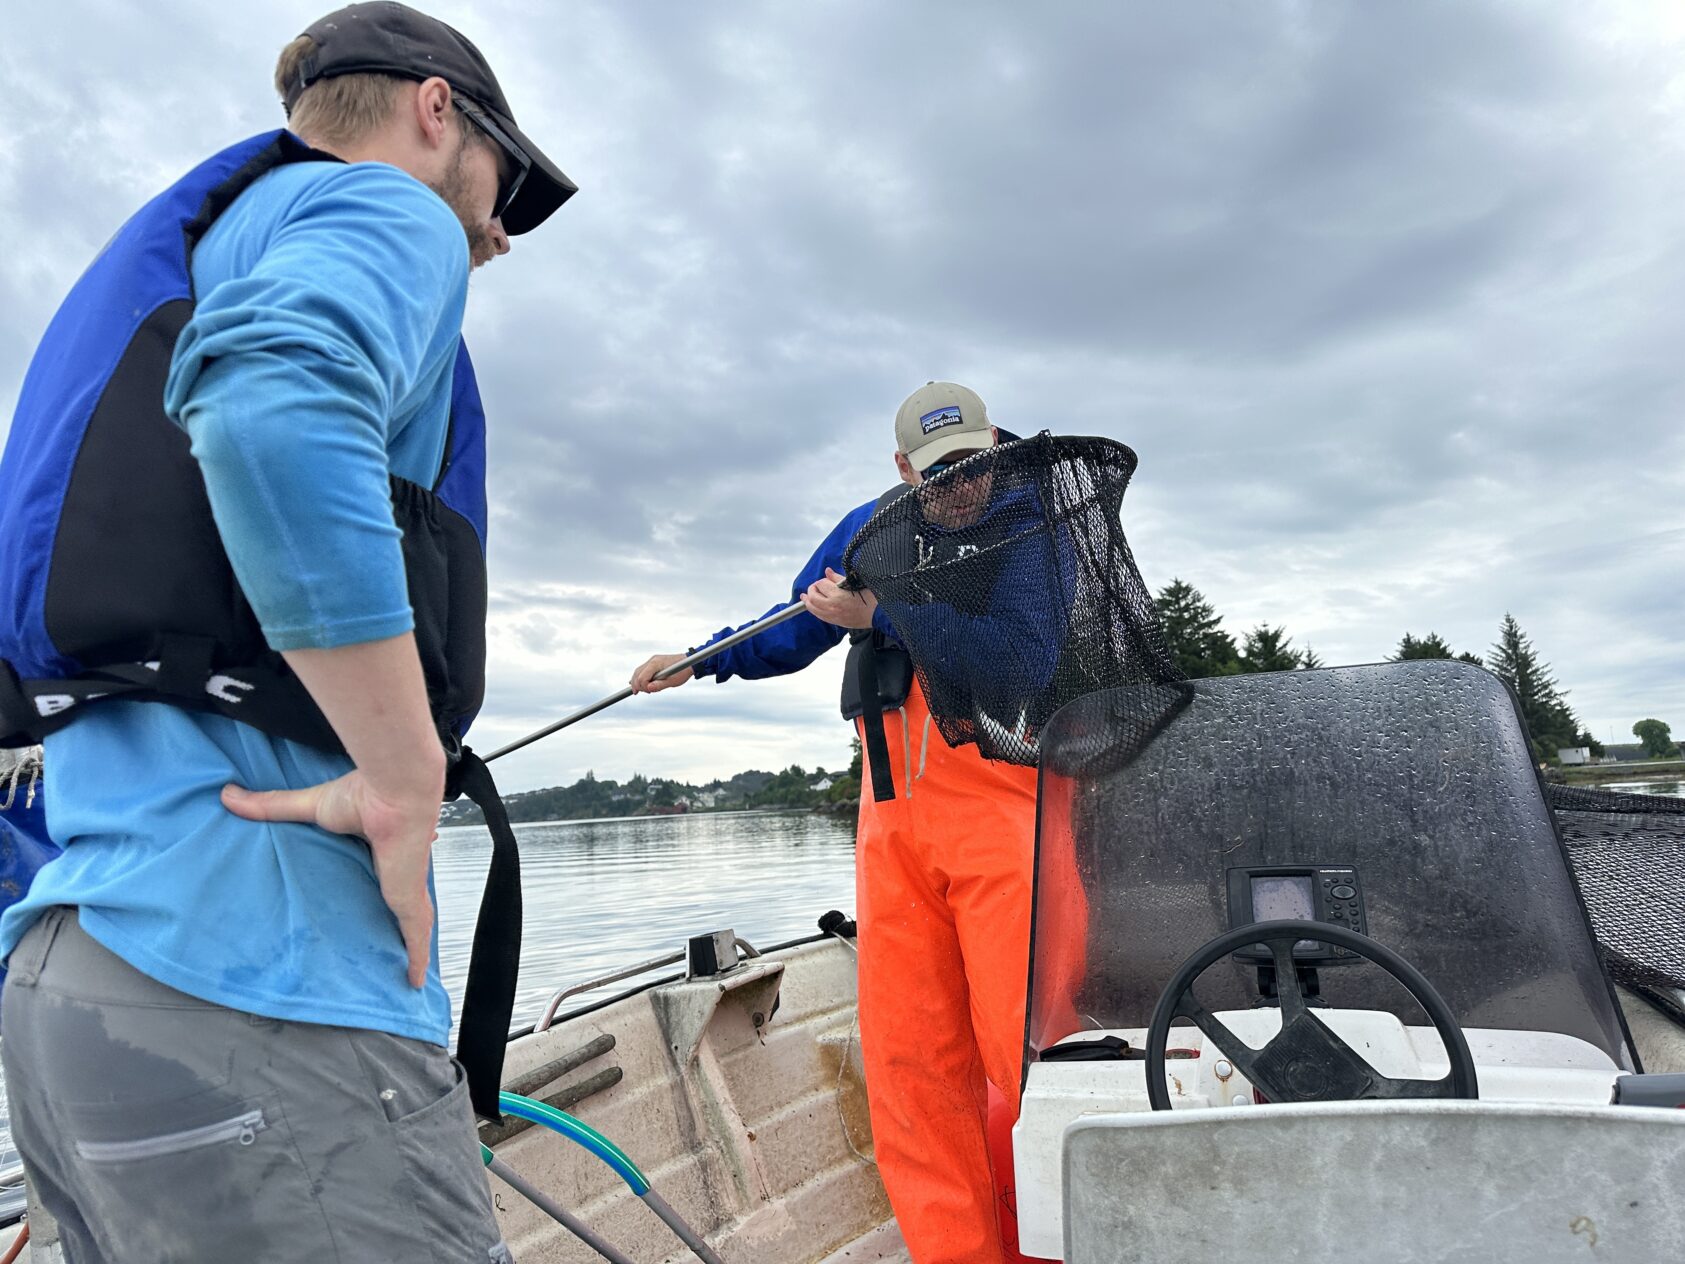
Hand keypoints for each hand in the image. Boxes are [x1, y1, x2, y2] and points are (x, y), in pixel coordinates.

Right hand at [222, 766, 442, 987]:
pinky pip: (417, 939)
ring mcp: (407, 891)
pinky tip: (413, 981)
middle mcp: (397, 873)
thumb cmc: (361, 795)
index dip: (376, 890)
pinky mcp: (411, 904)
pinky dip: (417, 960)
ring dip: (406, 947)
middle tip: (378, 945)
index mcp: (378, 851)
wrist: (393, 793)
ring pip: (410, 927)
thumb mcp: (308, 806)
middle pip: (396, 907)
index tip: (366, 903)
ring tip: (397, 969)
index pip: (379, 877)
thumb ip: (270, 806)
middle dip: (391, 924)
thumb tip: (228, 797)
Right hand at [631, 652, 693, 692]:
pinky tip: (638, 684)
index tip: (649, 692)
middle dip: (637, 685)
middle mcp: (652, 660)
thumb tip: (648, 689)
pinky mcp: (654, 662)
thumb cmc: (682, 671)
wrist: (690, 662)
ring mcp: (652, 660)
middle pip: (637, 674)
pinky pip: (643, 670)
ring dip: (638, 681)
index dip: (643, 687)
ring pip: (638, 671)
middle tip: (643, 693)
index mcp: (655, 664)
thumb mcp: (672, 681)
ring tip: (642, 690)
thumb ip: (659, 685)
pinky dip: (640, 677)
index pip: (641, 677)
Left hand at [803, 567, 877, 628]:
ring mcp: (832, 615)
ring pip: (812, 608)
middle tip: (815, 586)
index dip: (822, 580)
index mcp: (837, 595)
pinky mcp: (835, 622)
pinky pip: (819, 616)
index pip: (821, 584)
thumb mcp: (854, 583)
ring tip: (805, 596)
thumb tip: (828, 572)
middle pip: (812, 596)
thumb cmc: (870, 598)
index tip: (827, 579)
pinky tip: (813, 606)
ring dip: (807, 601)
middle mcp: (832, 606)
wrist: (878, 614)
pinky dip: (814, 610)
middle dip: (812, 589)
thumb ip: (838, 578)